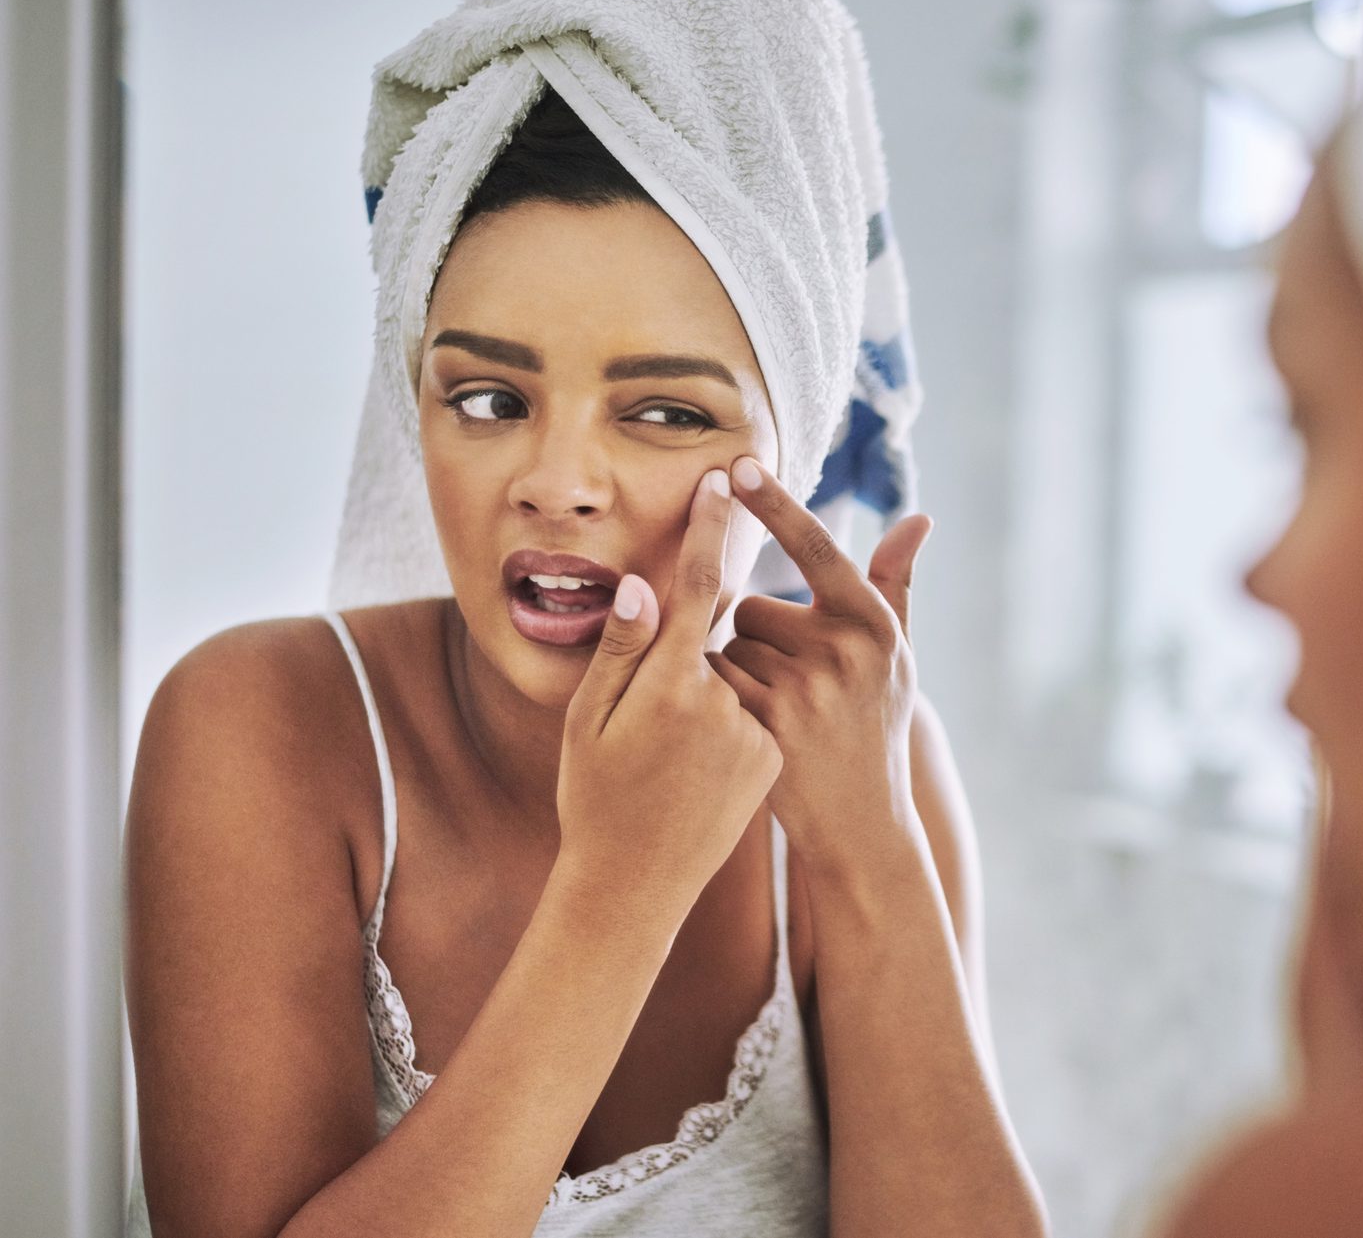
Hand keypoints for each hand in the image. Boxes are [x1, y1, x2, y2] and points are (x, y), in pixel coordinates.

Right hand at [555, 468, 783, 918]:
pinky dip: (726, 725)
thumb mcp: (588, 721)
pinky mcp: (771, 757)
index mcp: (672, 684)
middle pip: (714, 637)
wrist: (635, 886)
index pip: (700, 586)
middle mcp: (724, 701)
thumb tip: (640, 581)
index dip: (711, 530)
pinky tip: (696, 770)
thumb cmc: (595, 798)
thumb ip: (620, 648)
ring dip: (705, 696)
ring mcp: (754, 731)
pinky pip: (750, 715)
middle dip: (687, 652)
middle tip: (647, 722)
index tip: (721, 479)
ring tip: (668, 758)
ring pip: (732, 679)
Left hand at [707, 456, 932, 874]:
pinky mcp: (768, 724)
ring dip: (735, 669)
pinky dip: (716, 697)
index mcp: (874, 625)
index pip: (817, 548)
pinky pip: (714, 680)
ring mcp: (807, 689)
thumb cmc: (875, 727)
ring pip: (728, 644)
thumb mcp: (896, 657)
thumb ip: (895, 585)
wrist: (862, 822)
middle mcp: (846, 651)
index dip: (775, 504)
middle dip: (755, 638)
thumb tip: (920, 517)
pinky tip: (746, 727)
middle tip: (791, 686)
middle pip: (753, 606)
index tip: (738, 464)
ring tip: (776, 711)